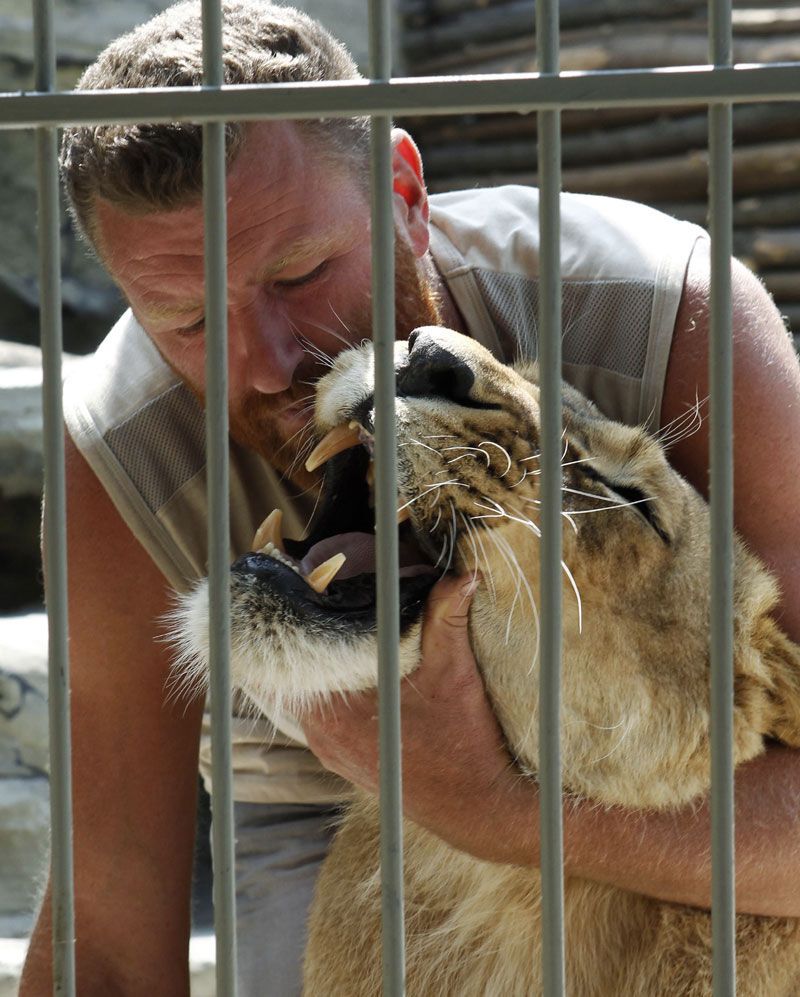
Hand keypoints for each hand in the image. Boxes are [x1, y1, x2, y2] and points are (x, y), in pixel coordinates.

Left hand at [301, 573, 537, 860]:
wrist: (478, 809)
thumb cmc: (463, 745)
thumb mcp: (455, 672)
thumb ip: (447, 617)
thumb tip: (461, 575)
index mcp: (333, 714)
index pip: (283, 662)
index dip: (285, 625)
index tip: (295, 594)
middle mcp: (321, 737)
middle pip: (288, 678)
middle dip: (299, 641)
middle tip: (311, 602)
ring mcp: (331, 752)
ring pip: (304, 699)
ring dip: (315, 669)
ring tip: (329, 631)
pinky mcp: (347, 761)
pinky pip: (320, 718)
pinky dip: (329, 692)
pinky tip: (353, 673)